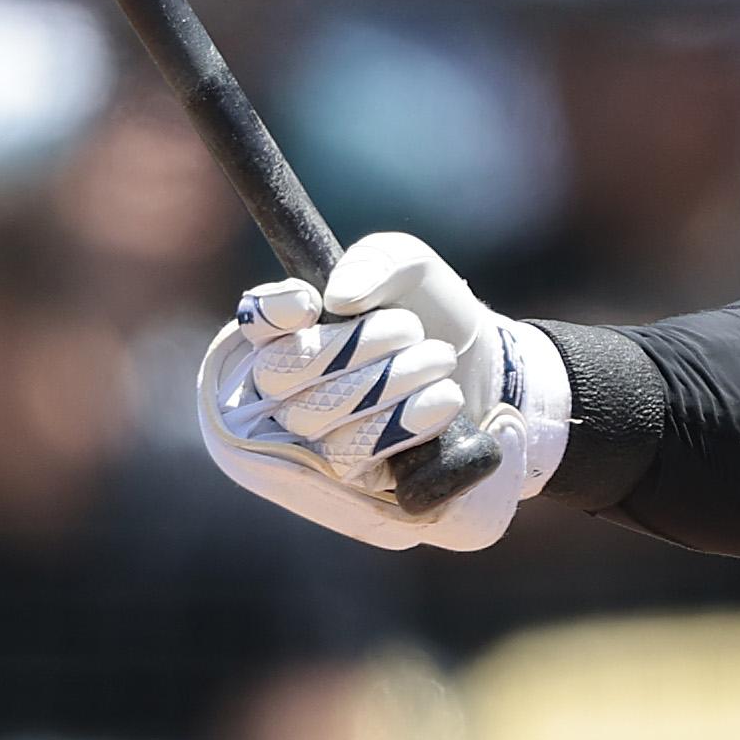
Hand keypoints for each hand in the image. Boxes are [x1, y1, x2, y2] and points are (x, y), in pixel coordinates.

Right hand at [198, 232, 568, 551]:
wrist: (486, 372)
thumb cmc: (432, 312)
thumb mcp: (411, 269)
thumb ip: (377, 262)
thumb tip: (340, 297)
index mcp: (287, 329)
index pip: (254, 322)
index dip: (272, 313)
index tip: (311, 303)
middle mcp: (282, 387)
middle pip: (279, 373)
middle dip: (350, 348)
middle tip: (408, 329)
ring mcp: (308, 438)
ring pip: (316, 416)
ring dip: (388, 381)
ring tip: (437, 359)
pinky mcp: (346, 477)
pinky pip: (350, 455)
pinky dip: (400, 423)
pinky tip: (441, 400)